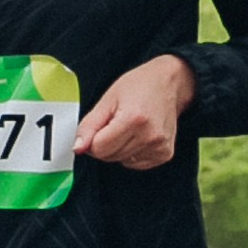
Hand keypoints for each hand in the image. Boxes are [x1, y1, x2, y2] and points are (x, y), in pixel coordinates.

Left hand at [74, 54, 197, 169]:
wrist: (169, 83)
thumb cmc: (138, 86)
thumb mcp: (108, 100)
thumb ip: (89, 125)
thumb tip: (78, 148)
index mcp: (133, 118)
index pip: (99, 148)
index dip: (93, 138)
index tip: (100, 125)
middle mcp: (149, 135)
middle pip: (109, 156)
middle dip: (105, 143)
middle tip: (115, 122)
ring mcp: (159, 146)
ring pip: (121, 161)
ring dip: (118, 148)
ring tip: (129, 126)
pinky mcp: (165, 154)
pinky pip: (136, 163)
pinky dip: (132, 152)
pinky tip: (139, 135)